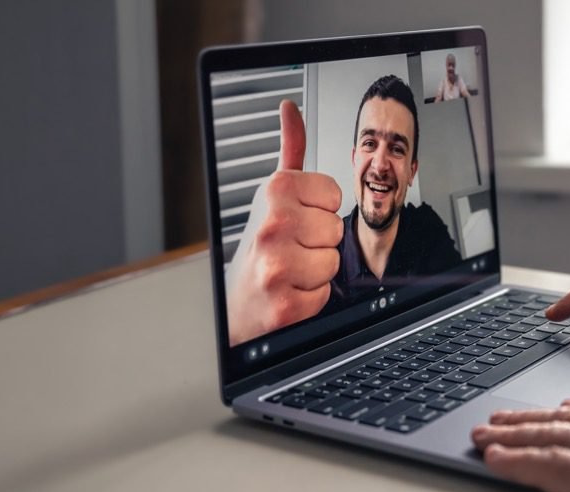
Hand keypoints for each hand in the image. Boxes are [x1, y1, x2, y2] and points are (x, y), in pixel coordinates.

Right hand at [225, 100, 343, 345]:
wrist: (234, 301)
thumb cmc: (258, 246)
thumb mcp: (271, 193)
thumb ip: (290, 149)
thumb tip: (290, 109)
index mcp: (274, 192)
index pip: (333, 196)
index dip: (318, 211)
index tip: (294, 221)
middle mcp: (272, 225)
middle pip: (335, 229)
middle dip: (317, 243)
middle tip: (289, 248)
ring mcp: (276, 265)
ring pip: (332, 262)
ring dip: (315, 271)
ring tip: (289, 269)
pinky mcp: (284, 304)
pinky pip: (324, 294)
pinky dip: (310, 298)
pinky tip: (288, 291)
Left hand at [472, 399, 569, 491]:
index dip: (566, 413)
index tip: (550, 411)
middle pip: (560, 421)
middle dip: (525, 420)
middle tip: (497, 419)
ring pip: (544, 438)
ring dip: (509, 435)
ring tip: (484, 435)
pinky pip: (542, 464)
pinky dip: (515, 458)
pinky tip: (495, 457)